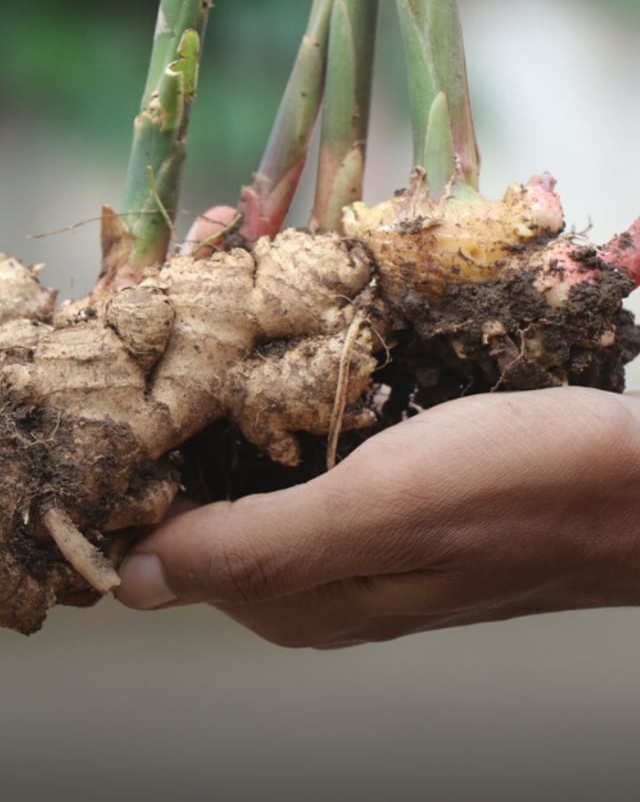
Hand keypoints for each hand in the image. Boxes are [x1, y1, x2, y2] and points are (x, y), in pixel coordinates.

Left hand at [116, 387, 639, 647]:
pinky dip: (283, 434)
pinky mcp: (391, 515)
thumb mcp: (381, 510)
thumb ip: (260, 550)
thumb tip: (139, 576)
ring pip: (257, 496)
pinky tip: (292, 397)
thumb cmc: (521, 488)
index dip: (141, 488)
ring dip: (230, 437)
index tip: (133, 414)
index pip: (172, 555)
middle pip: (212, 525)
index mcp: (301, 597)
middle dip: (182, 455)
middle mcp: (322, 585)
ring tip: (220, 373)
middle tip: (177, 376)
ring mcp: (359, 550)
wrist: (631, 486)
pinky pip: (307, 477)